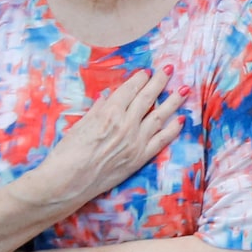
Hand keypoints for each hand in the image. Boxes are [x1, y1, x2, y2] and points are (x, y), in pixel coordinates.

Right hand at [20, 67, 179, 215]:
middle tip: (169, 69)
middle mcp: (126, 124)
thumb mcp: (80, 124)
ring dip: (173, 101)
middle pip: (147, 98)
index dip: (140, 78)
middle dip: (159, 82)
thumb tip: (107, 98)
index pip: (130, 89)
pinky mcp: (139, 158)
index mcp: (110, 112)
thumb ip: (97, 110)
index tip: (147, 72)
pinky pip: (161, 141)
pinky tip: (180, 120)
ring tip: (184, 89)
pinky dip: (172, 129)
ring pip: (159, 116)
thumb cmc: (67, 153)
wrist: (67, 182)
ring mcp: (135, 142)